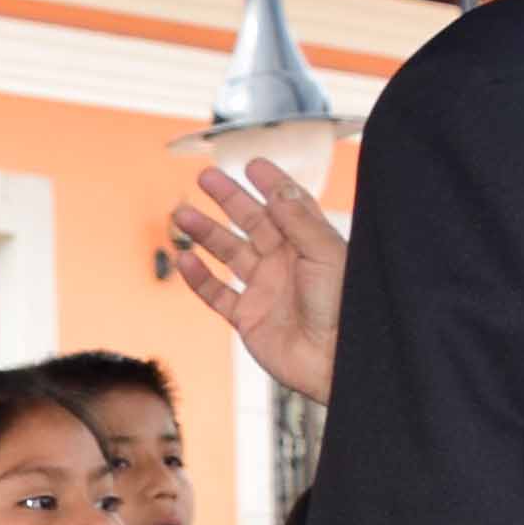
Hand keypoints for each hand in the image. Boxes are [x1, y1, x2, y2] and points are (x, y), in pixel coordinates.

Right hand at [163, 160, 346, 401]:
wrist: (335, 360)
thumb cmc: (342, 307)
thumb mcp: (324, 254)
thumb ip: (299, 221)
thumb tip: (277, 189)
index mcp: (309, 243)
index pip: (287, 205)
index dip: (270, 184)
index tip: (252, 164)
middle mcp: (286, 262)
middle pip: (252, 222)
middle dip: (228, 199)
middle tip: (205, 177)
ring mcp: (264, 289)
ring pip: (228, 254)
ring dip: (205, 233)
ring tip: (181, 213)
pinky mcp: (248, 318)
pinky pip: (217, 294)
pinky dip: (199, 277)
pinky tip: (184, 259)